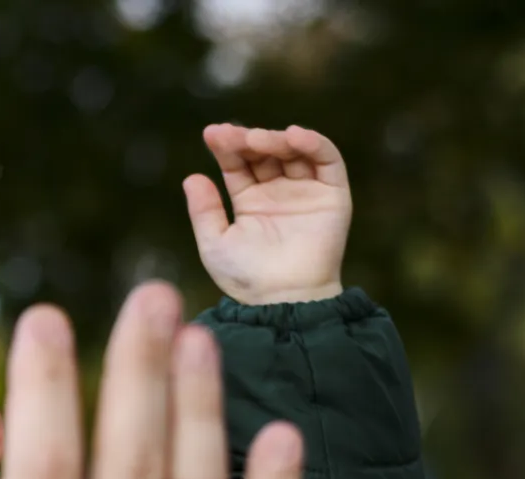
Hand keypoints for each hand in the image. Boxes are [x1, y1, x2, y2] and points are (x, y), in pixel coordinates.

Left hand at [185, 124, 350, 305]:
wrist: (283, 299)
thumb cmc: (246, 277)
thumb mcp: (215, 243)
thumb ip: (203, 211)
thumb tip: (191, 176)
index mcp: (250, 200)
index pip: (238, 163)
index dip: (226, 146)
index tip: (212, 133)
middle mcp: (278, 191)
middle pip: (264, 152)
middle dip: (248, 140)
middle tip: (233, 135)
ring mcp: (306, 190)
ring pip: (293, 151)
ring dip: (276, 139)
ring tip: (257, 139)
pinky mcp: (333, 194)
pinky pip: (327, 160)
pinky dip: (313, 143)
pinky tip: (293, 136)